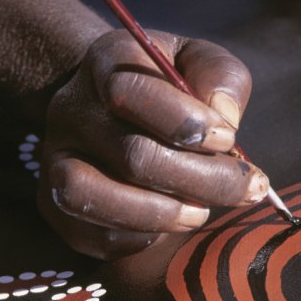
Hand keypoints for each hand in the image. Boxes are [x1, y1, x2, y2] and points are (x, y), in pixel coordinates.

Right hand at [37, 29, 268, 259]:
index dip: (184, 121)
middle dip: (200, 180)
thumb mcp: (200, 61)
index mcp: (106, 62)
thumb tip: (224, 120)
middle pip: (130, 154)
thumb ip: (220, 77)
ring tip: (200, 213)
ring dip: (159, 214)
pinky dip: (136, 239)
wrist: (112, 103)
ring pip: (90, 197)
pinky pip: (88, 235)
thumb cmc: (170, 83)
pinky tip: (168, 226)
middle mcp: (70, 109)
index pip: (129, 90)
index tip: (228, 138)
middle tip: (245, 189)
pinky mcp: (55, 203)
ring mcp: (55, 158)